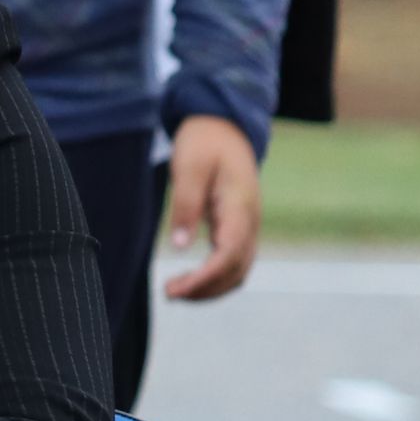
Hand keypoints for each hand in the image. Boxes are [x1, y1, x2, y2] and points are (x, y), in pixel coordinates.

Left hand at [161, 115, 262, 301]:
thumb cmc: (204, 143)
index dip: (204, 278)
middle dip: (205, 289)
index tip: (175, 290)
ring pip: (239, 270)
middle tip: (169, 294)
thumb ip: (186, 205)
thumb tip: (181, 245)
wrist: (224, 126)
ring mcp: (248, 225)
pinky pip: (234, 261)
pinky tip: (191, 280)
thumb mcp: (189, 167)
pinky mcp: (239, 227)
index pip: (228, 255)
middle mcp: (249, 221)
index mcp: (239, 207)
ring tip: (176, 291)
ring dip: (211, 287)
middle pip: (236, 270)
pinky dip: (216, 277)